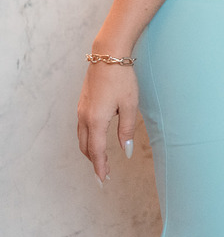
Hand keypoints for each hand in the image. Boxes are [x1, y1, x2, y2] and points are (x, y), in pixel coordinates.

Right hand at [77, 61, 139, 183]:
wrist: (107, 56)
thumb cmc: (122, 79)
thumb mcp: (130, 106)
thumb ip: (127, 130)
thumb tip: (125, 152)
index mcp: (96, 120)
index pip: (97, 151)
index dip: (100, 167)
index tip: (103, 181)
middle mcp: (84, 117)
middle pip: (86, 147)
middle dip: (94, 162)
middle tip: (104, 175)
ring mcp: (81, 110)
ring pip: (82, 138)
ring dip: (90, 151)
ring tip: (100, 161)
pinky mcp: (82, 104)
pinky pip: (82, 128)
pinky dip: (88, 139)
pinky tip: (96, 140)